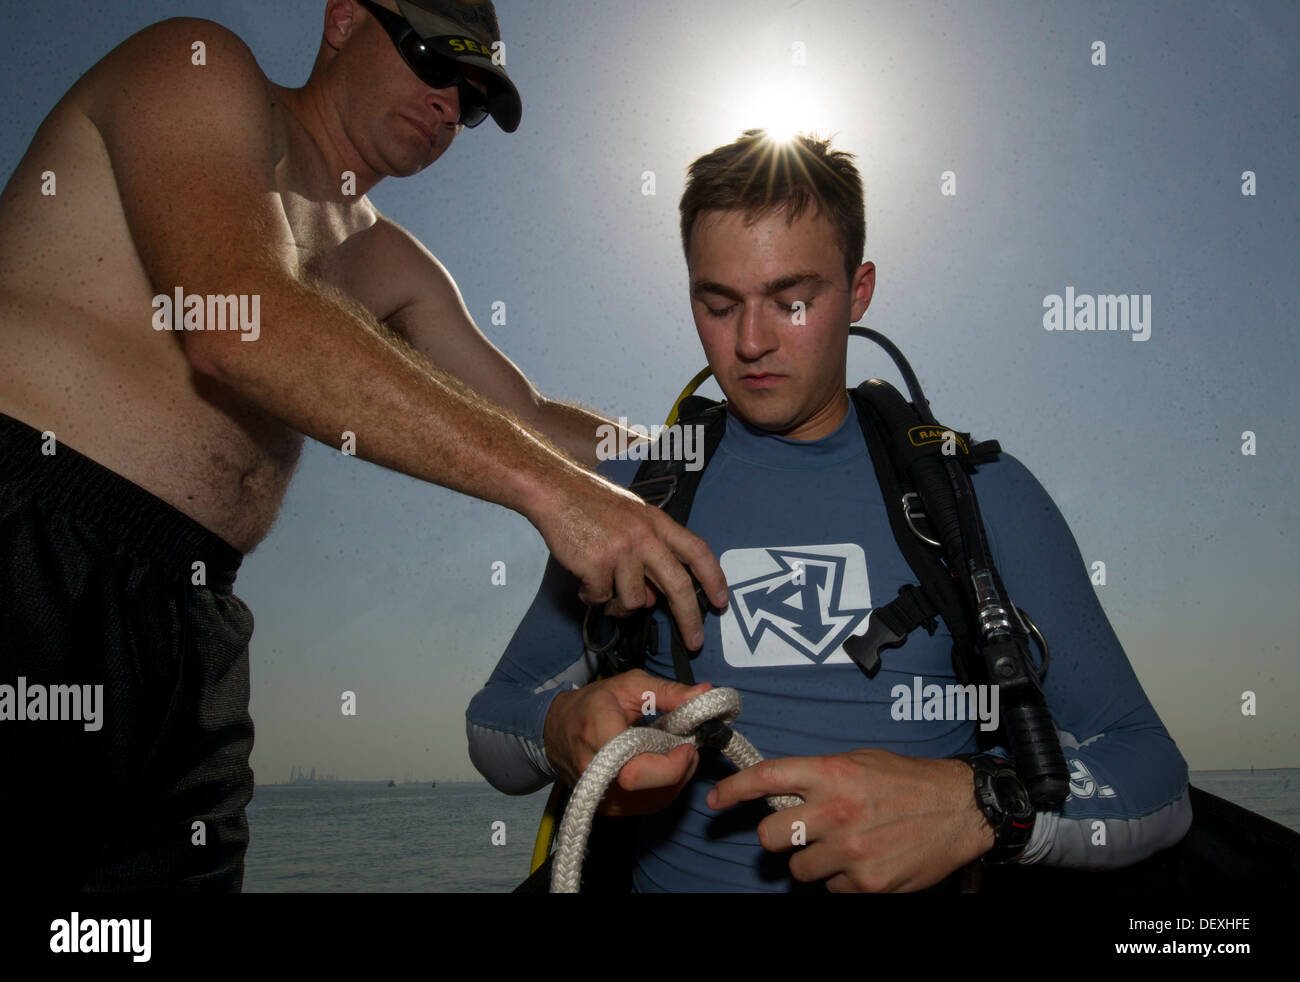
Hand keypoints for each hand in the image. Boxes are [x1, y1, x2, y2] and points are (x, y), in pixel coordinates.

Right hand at [531, 471, 727, 648]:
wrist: (555, 490)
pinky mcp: (596, 564)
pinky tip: (584, 580)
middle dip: (689, 618)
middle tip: (694, 641)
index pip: (696, 551)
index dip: (714, 577)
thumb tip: (651, 599)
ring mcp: (621, 550)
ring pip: (634, 601)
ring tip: (605, 591)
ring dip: (619, 606)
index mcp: (657, 523)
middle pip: (678, 585)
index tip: (721, 602)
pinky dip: (592, 596)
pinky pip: (601, 599)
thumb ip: (647, 554)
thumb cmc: (591, 503)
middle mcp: (644, 536)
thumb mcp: (631, 519)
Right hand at [544, 669, 712, 815]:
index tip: (687, 744)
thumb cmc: (593, 704)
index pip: (638, 769)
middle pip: (649, 790)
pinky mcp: (608, 808)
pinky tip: (663, 767)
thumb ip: (669, 691)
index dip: (671, 763)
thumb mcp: (630, 686)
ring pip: (654, 801)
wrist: (556, 729)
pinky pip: (648, 805)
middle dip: (680, 770)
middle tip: (687, 747)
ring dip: (676, 779)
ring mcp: (601, 797)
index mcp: (598, 737)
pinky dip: (665, 788)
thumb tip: (705, 693)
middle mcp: (596, 775)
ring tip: (675, 753)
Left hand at [706, 749, 994, 891]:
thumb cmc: (908, 781)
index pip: (766, 777)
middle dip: (777, 837)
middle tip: (797, 832)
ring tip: (842, 846)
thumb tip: (778, 792)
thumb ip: (818, 776)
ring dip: (812, 861)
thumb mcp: (859, 762)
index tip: (716, 800)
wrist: (961, 809)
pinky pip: (832, 889)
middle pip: (768, 836)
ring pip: (798, 869)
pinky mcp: (868, 883)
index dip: (733, 790)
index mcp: (832, 774)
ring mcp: (851, 850)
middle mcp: (836, 811)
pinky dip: (842, 880)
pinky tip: (866, 861)